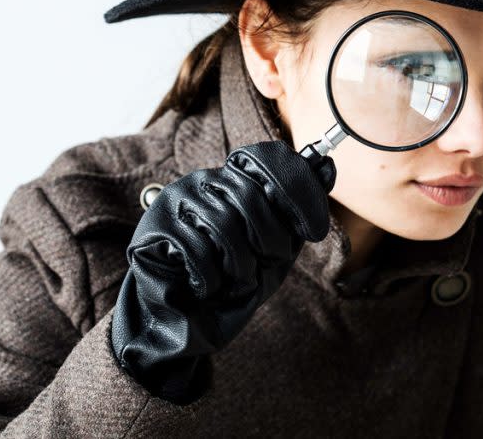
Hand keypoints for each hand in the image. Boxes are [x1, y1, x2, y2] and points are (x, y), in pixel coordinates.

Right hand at [110, 139, 334, 403]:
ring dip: (240, 264)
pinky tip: (206, 287)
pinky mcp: (155, 228)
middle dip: (271, 240)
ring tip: (235, 280)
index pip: (266, 161)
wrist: (184, 322)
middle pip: (249, 197)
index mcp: (234, 180)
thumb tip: (328, 165)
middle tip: (268, 265)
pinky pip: (195, 248)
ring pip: (223, 223)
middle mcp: (203, 182)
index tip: (314, 230)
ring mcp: (176, 201)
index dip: (297, 192)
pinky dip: (211, 278)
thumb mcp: (275, 249)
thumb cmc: (232, 282)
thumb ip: (295, 214)